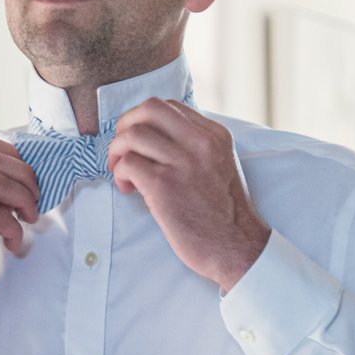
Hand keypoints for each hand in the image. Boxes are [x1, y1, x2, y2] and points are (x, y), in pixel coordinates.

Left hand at [107, 99, 270, 289]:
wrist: (237, 248)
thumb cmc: (223, 213)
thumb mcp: (220, 165)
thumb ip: (195, 147)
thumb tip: (155, 137)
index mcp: (215, 135)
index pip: (169, 106)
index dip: (144, 120)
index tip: (140, 142)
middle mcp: (200, 142)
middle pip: (149, 108)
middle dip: (126, 125)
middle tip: (123, 150)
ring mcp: (182, 162)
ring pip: (132, 135)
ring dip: (118, 153)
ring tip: (124, 174)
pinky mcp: (164, 185)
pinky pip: (127, 163)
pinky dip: (119, 174)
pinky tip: (128, 189)